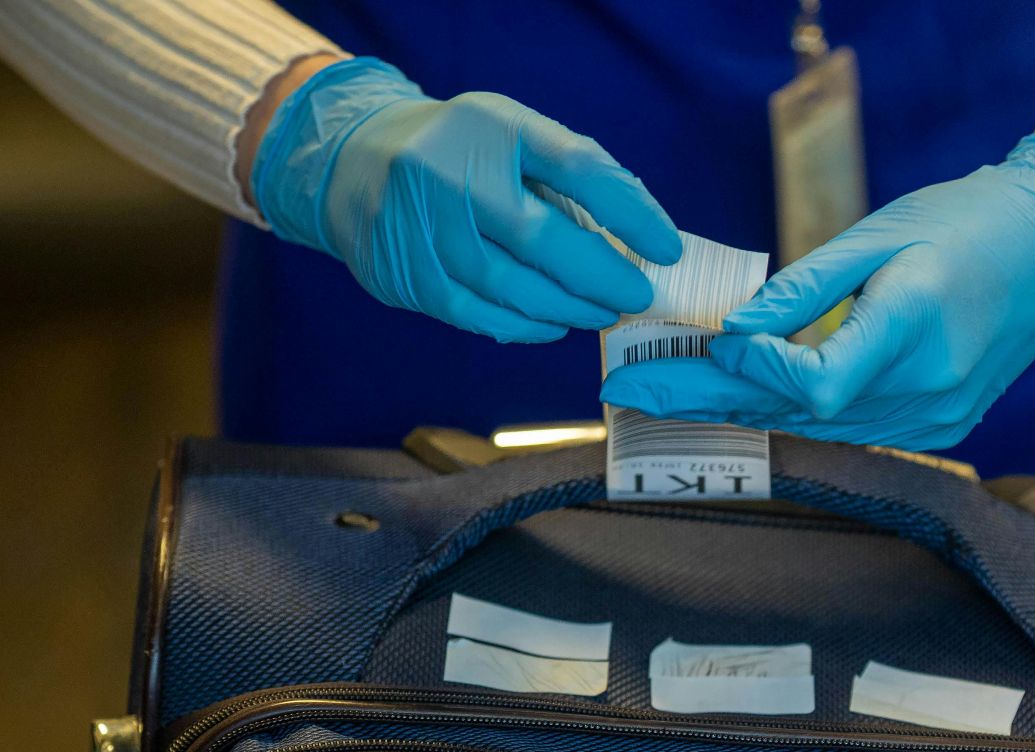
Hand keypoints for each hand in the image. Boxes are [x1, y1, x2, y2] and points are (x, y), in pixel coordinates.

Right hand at [250, 57, 679, 342]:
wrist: (352, 159)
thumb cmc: (462, 152)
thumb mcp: (513, 136)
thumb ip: (572, 175)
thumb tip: (644, 234)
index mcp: (491, 126)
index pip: (575, 166)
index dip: (630, 211)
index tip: (667, 249)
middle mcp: (448, 172)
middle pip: (541, 238)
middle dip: (602, 277)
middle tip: (636, 295)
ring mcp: (420, 227)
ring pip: (509, 286)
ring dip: (568, 308)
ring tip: (602, 311)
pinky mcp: (404, 274)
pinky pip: (476, 314)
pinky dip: (524, 326)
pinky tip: (553, 324)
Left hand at [599, 125, 1034, 449]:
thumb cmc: (965, 223)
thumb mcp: (878, 237)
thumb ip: (805, 291)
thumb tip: (732, 331)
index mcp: (915, 327)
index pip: (816, 385)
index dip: (754, 373)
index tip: (708, 344)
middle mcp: (928, 387)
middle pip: (800, 413)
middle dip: (709, 398)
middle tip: (629, 390)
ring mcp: (938, 416)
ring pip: (818, 427)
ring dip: (744, 408)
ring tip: (668, 392)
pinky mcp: (940, 425)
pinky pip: (850, 427)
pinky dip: (795, 410)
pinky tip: (744, 395)